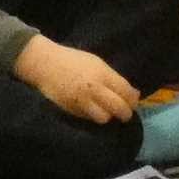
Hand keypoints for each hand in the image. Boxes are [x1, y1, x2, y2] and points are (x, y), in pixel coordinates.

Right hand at [15, 36, 137, 124]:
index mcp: (102, 74)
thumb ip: (113, 78)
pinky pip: (89, 118)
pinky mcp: (72, 110)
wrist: (45, 65)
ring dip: (108, 116)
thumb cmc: (73, 60)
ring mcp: (82, 101)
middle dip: (126, 113)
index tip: (133, 101)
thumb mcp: (96, 63)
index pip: (126, 92)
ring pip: (104, 118)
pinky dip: (94, 116)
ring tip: (107, 111)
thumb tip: (133, 93)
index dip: (133, 100)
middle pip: (119, 108)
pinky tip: (93, 110)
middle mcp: (94, 89)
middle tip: (125, 113)